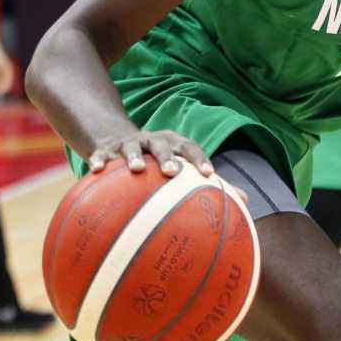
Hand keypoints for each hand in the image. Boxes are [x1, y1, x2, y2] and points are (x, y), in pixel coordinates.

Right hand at [88, 130, 212, 176]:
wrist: (117, 140)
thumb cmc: (155, 161)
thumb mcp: (178, 166)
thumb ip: (204, 183)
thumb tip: (245, 200)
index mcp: (173, 144)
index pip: (189, 148)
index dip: (200, 159)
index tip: (209, 174)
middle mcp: (152, 141)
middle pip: (162, 146)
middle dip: (168, 157)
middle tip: (172, 172)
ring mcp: (128, 143)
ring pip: (132, 147)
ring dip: (135, 156)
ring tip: (137, 168)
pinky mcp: (106, 149)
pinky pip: (101, 154)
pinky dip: (99, 160)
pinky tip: (95, 170)